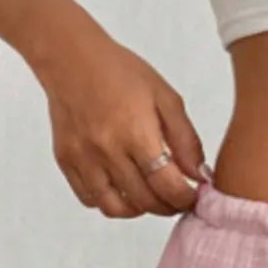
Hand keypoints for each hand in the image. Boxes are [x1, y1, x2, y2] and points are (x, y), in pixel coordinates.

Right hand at [33, 24, 206, 218]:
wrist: (70, 57)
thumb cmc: (120, 72)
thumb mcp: (164, 97)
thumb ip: (186, 139)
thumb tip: (200, 175)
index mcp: (136, 132)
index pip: (167, 186)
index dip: (185, 199)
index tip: (193, 197)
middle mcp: (108, 150)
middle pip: (145, 202)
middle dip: (167, 206)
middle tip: (176, 199)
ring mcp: (85, 159)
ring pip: (116, 209)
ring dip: (139, 210)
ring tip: (150, 196)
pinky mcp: (66, 161)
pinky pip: (91, 200)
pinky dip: (110, 203)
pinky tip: (122, 188)